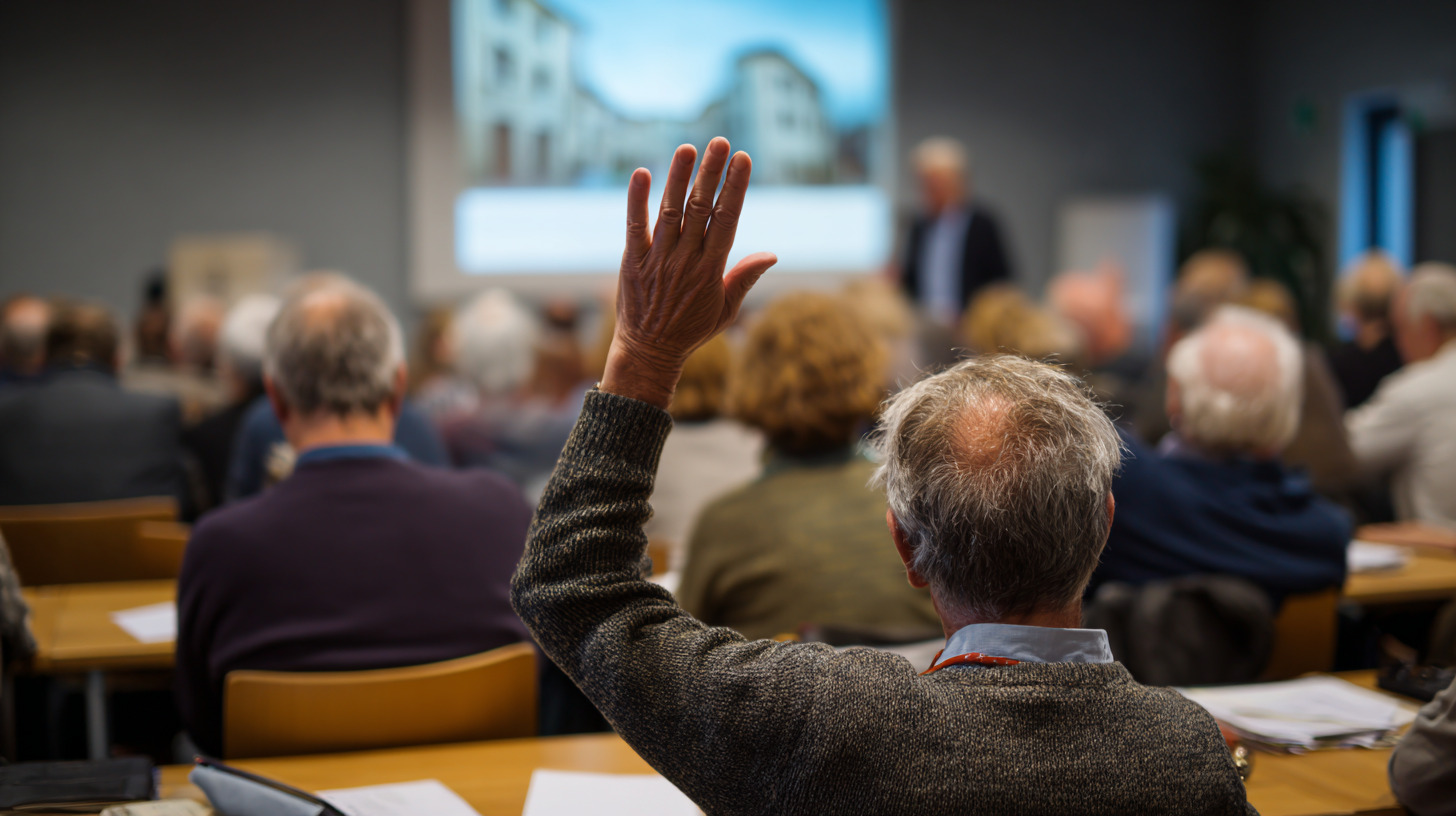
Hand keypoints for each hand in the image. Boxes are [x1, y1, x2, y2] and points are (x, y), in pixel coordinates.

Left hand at [600, 137, 776, 408]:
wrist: (648, 352)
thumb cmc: (690, 330)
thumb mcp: (726, 309)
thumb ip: (744, 277)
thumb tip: (772, 254)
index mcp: (711, 270)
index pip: (726, 220)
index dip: (735, 188)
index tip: (743, 160)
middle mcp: (685, 260)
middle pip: (700, 208)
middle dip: (711, 173)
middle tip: (720, 142)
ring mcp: (657, 259)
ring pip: (670, 211)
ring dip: (678, 178)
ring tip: (688, 149)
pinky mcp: (631, 261)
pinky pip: (634, 226)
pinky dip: (636, 200)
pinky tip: (641, 173)